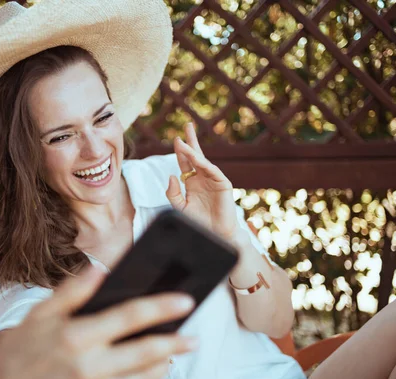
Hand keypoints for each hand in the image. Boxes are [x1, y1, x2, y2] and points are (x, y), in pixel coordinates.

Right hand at [0, 268, 196, 378]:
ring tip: (177, 351)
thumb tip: (101, 268)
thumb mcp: (40, 315)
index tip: (185, 301)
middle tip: (194, 336)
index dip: (161, 306)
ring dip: (165, 364)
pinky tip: (153, 372)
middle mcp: (89, 367)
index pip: (130, 317)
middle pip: (146, 351)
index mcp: (77, 336)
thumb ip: (73, 291)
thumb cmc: (20, 351)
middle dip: (175, 341)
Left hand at [166, 123, 238, 239]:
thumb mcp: (180, 208)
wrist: (214, 236)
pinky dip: (204, 164)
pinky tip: (196, 158)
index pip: (185, 163)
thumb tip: (171, 176)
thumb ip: (173, 194)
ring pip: (203, 162)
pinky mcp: (223, 185)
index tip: (176, 139)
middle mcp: (203, 179)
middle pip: (196, 156)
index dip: (180, 152)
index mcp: (193, 183)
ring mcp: (214, 180)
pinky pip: (213, 171)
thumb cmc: (198, 223)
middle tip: (188, 125)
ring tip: (183, 142)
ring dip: (193, 151)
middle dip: (192, 141)